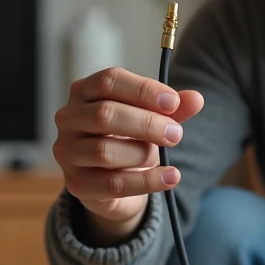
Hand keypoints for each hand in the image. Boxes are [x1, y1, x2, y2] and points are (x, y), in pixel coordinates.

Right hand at [53, 67, 203, 243]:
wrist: (114, 180)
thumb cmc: (129, 137)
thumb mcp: (152, 118)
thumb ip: (172, 108)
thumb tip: (196, 99)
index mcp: (84, 90)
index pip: (109, 81)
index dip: (143, 90)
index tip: (174, 103)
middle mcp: (69, 118)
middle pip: (105, 114)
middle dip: (147, 124)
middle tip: (176, 134)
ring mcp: (68, 152)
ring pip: (105, 151)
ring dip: (143, 153)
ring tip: (161, 155)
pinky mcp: (76, 184)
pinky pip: (113, 184)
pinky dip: (147, 181)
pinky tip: (170, 177)